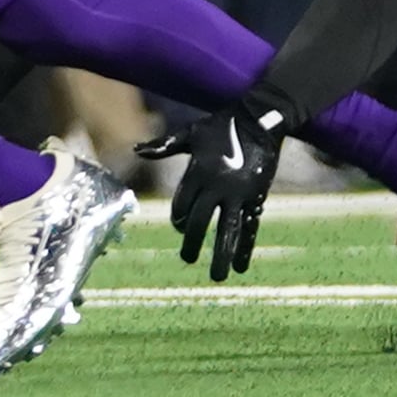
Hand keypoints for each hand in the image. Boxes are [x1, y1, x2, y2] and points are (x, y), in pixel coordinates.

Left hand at [136, 101, 284, 281]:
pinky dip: (245, 248)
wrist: (260, 120)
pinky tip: (240, 267)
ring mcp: (238, 193)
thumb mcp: (191, 133)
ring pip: (227, 230)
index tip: (180, 226)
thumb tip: (136, 150)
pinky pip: (249, 227)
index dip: (178, 218)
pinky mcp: (255, 198)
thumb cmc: (221, 125)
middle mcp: (217, 185)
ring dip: (221, 254)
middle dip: (192, 242)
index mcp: (199, 171)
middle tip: (187, 259)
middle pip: (200, 221)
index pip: (182, 204)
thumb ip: (164, 145)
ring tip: (216, 277)